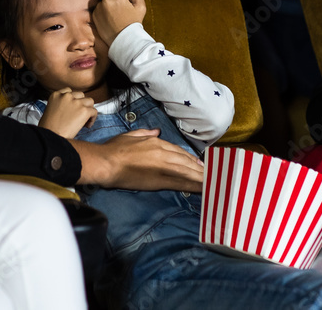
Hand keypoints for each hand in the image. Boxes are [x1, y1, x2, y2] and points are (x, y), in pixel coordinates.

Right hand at [39, 88, 96, 137]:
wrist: (51, 137)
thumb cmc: (48, 128)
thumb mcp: (50, 110)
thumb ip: (60, 105)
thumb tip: (71, 109)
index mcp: (56, 95)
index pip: (69, 91)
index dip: (73, 100)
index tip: (73, 109)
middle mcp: (66, 96)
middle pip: (81, 95)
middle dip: (81, 104)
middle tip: (79, 116)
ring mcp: (76, 102)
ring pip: (90, 101)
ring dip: (88, 109)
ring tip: (84, 120)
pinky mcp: (84, 110)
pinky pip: (94, 111)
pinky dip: (92, 119)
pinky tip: (87, 126)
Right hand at [74, 129, 203, 191]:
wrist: (107, 163)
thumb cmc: (114, 149)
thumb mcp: (131, 135)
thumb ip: (145, 134)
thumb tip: (156, 132)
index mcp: (156, 142)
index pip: (179, 151)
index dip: (190, 158)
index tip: (200, 164)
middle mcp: (163, 153)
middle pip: (187, 161)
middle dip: (201, 169)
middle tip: (214, 175)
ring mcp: (163, 166)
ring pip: (188, 171)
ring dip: (202, 177)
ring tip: (214, 182)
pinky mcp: (160, 180)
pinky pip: (181, 182)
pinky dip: (194, 185)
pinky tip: (202, 189)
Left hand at [92, 0, 145, 45]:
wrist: (122, 39)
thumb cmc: (133, 24)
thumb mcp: (141, 8)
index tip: (127, 6)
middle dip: (117, 2)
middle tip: (121, 14)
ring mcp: (99, 7)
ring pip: (106, 2)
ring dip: (110, 7)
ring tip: (115, 18)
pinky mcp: (94, 14)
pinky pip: (100, 10)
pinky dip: (103, 13)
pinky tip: (109, 21)